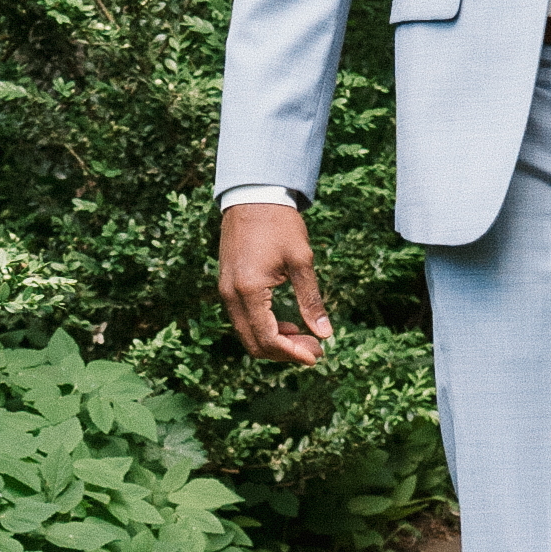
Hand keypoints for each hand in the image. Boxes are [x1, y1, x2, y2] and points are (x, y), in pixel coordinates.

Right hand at [219, 199, 333, 364]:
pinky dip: (263, 328)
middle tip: (314, 349)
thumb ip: (311, 300)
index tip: (316, 356)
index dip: (293, 353)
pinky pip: (242, 319)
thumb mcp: (301, 261)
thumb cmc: (279, 224)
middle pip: (253, 344)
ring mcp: (225, 291)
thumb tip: (325, 334)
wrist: (253, 195)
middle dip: (285, 352)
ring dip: (274, 342)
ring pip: (246, 334)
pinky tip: (286, 323)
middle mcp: (231, 295)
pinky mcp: (226, 285)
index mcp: (249, 290)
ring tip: (303, 337)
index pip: (268, 339)